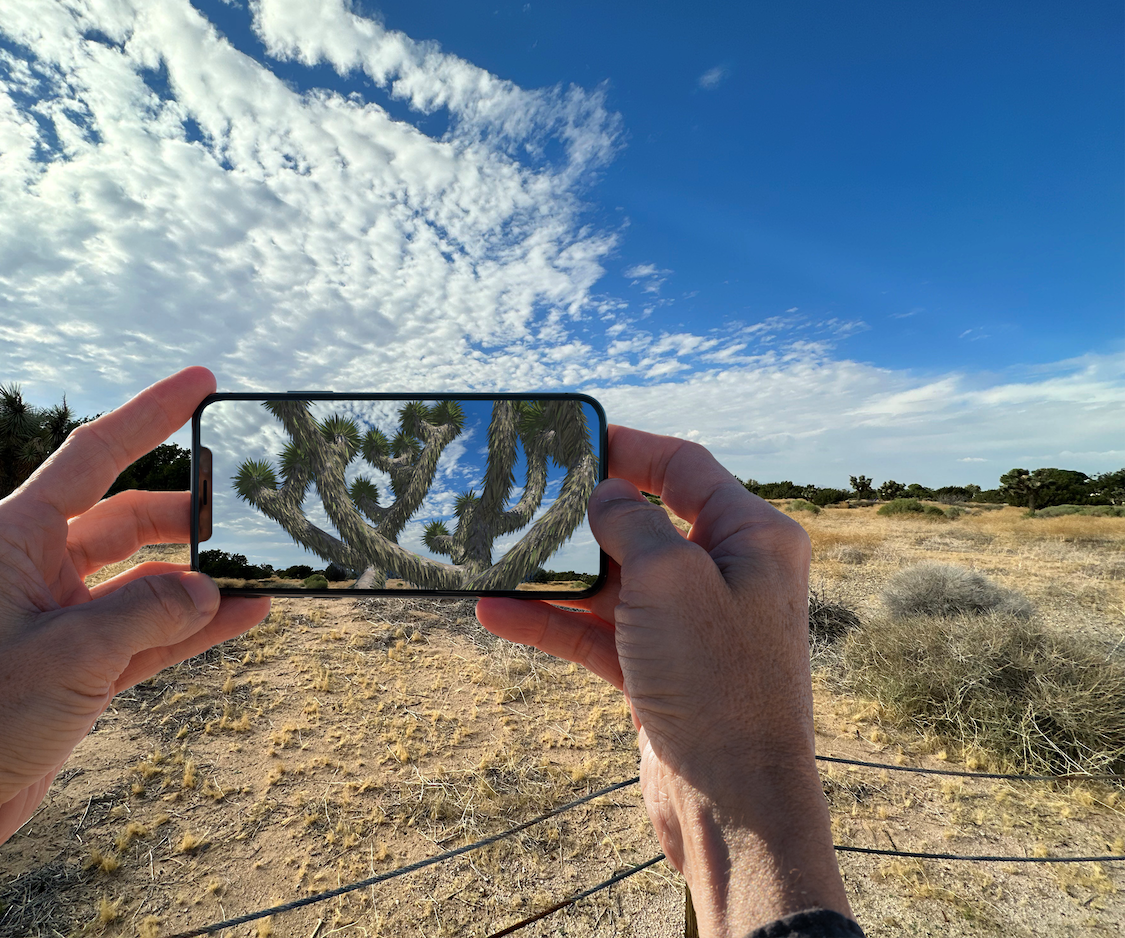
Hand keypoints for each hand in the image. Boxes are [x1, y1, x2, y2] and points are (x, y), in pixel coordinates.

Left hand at [0, 367, 268, 932]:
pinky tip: (246, 613)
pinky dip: (196, 624)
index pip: (95, 456)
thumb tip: (212, 589)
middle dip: (185, 514)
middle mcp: (41, 566)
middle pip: (129, 517)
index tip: (202, 383)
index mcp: (16, 538)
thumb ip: (148, 612)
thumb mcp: (68, 654)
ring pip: (147, 576)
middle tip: (244, 506)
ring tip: (258, 565)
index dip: (151, 415)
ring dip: (198, 575)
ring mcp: (65, 614)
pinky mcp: (83, 661)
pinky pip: (153, 628)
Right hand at [477, 426, 849, 936]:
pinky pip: (599, 632)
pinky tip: (498, 613)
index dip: (628, 448)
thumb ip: (630, 523)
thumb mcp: (670, 580)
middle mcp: (725, 574)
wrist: (734, 805)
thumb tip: (603, 496)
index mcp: (752, 537)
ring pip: (612, 581)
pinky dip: (553, 623)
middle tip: (524, 499)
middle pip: (641, 523)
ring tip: (493, 557)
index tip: (572, 440)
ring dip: (554, 575)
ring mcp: (691, 625)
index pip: (684, 468)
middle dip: (580, 515)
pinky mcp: (660, 669)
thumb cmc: (718, 684)